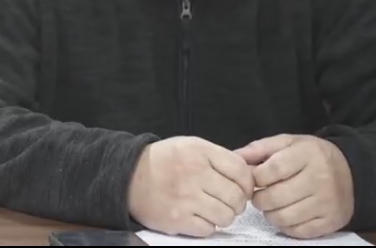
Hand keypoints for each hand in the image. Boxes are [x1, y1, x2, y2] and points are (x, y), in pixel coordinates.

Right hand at [129, 136, 255, 237]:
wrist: (127, 176)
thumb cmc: (162, 161)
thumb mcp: (189, 146)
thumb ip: (217, 157)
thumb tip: (247, 175)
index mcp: (199, 152)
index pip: (240, 171)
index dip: (248, 183)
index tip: (244, 189)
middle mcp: (194, 173)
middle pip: (236, 197)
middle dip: (237, 203)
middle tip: (228, 202)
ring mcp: (185, 198)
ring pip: (226, 216)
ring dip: (223, 216)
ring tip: (212, 210)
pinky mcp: (176, 219)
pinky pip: (208, 229)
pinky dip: (206, 226)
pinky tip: (197, 216)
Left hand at [236, 134, 353, 238]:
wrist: (350, 172)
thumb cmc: (310, 155)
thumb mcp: (287, 143)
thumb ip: (258, 149)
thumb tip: (233, 158)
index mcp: (306, 155)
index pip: (271, 171)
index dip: (255, 178)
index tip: (254, 179)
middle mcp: (320, 179)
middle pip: (275, 197)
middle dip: (259, 198)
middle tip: (259, 195)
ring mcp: (327, 203)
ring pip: (284, 217)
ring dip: (270, 213)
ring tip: (272, 204)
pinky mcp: (331, 221)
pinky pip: (298, 231)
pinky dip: (286, 225)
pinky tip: (286, 214)